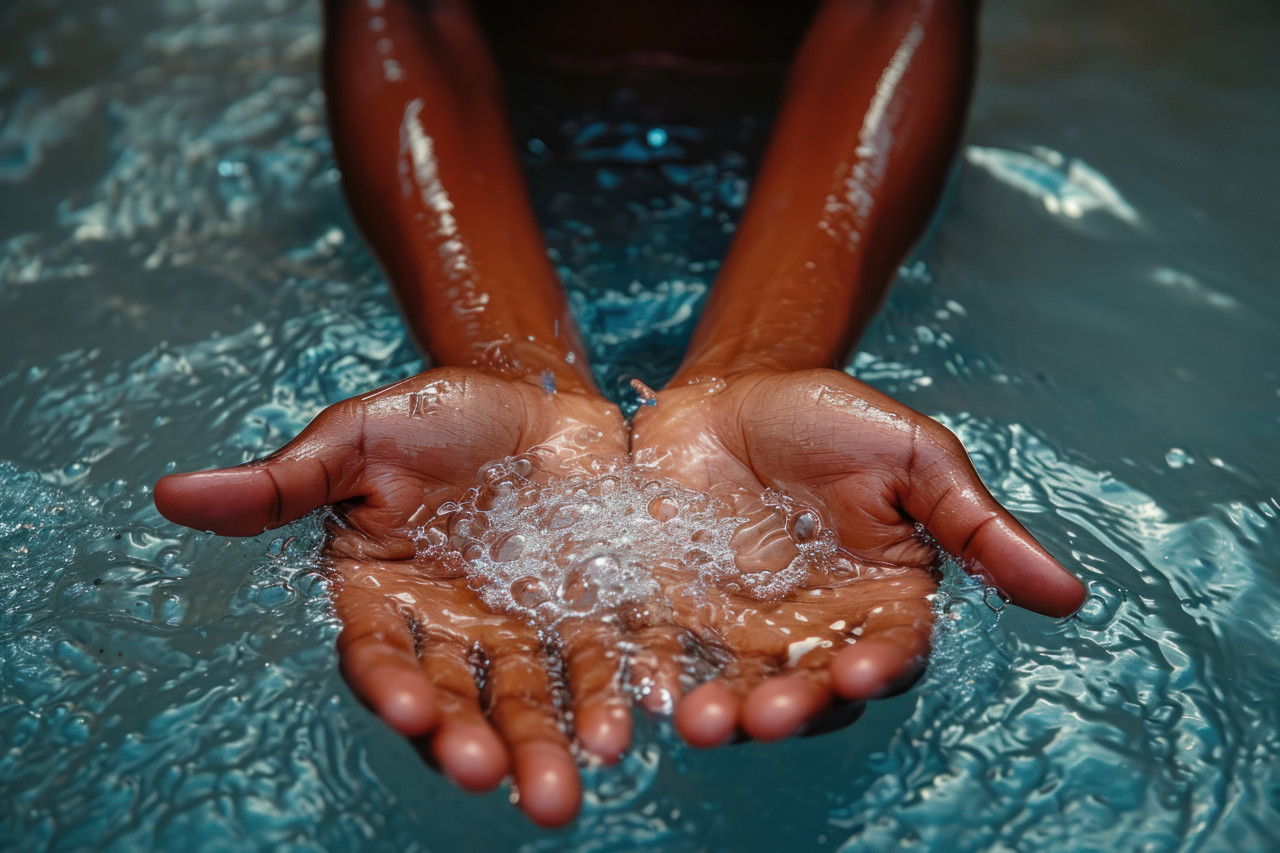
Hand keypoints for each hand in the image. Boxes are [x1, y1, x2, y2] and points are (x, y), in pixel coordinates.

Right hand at [155, 367, 633, 826]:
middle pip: (460, 699)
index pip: (381, 655)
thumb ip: (284, 481)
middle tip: (496, 780)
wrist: (535, 396)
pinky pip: (605, 659)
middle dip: (476, 741)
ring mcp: (525, 627)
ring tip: (564, 788)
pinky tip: (632, 723)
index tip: (407, 710)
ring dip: (549, 743)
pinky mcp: (593, 612)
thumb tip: (170, 495)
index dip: (391, 684)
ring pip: (534, 697)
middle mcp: (453, 629)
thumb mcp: (360, 437)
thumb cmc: (437, 417)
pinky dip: (616, 693)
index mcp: (385, 596)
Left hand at [628, 368, 1085, 746]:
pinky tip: (646, 689)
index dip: (879, 665)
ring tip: (703, 721)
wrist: (735, 389)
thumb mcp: (914, 458)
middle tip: (767, 714)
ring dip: (725, 712)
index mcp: (883, 600)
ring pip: (739, 686)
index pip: (890, 649)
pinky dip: (658, 677)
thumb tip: (1071, 596)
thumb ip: (975, 527)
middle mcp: (815, 629)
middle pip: (811, 688)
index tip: (863, 669)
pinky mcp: (678, 613)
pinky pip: (670, 655)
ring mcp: (742, 627)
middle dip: (792, 706)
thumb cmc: (833, 420)